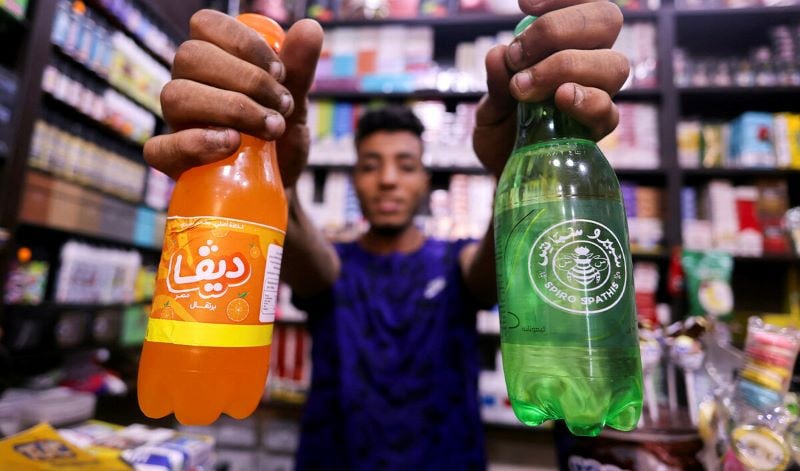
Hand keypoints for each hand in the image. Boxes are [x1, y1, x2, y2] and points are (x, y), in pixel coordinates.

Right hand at [143, 10, 322, 187]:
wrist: (280, 187)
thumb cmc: (280, 138)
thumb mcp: (295, 104)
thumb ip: (300, 68)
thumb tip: (311, 27)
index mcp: (212, 60)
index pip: (205, 24)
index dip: (242, 42)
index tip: (281, 72)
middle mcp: (188, 84)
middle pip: (190, 57)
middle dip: (246, 79)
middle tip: (283, 107)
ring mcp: (176, 122)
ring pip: (176, 95)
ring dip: (230, 108)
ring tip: (271, 129)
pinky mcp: (173, 160)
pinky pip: (159, 147)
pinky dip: (194, 143)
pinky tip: (230, 145)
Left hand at [473, 0, 628, 177]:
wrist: (504, 174)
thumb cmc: (501, 131)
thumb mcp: (488, 106)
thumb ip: (494, 82)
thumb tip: (498, 55)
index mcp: (566, 43)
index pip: (586, 2)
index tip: (525, 4)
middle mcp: (589, 62)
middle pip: (607, 20)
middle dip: (558, 29)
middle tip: (518, 55)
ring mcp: (598, 96)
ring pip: (612, 63)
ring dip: (564, 66)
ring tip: (522, 87)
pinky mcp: (596, 131)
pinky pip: (609, 111)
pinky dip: (587, 100)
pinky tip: (561, 98)